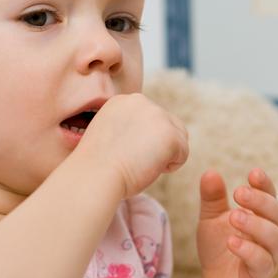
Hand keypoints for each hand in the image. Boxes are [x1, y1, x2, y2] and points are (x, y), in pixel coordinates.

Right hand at [71, 94, 188, 198]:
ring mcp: (157, 115)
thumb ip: (127, 128)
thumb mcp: (108, 135)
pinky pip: (183, 153)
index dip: (144, 140)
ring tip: (142, 164)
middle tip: (135, 161)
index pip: (150, 118)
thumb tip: (147, 137)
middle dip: (158, 145)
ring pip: (178, 137)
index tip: (126, 153)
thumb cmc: (96, 167)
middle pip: (168, 124)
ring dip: (165, 154)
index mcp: (123, 101)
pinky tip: (148, 168)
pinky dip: (171, 166)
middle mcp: (141, 101)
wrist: (93, 176)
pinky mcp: (169, 134)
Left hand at [196, 168, 277, 277]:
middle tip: (239, 193)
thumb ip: (212, 198)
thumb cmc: (219, 248)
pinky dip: (249, 250)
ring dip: (255, 224)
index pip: (270, 197)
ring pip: (275, 238)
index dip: (265, 185)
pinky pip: (262, 262)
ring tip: (234, 216)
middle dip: (260, 201)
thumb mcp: (211, 219)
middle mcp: (271, 235)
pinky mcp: (260, 276)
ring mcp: (269, 256)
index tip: (253, 173)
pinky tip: (232, 242)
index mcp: (262, 217)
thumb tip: (210, 172)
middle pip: (277, 214)